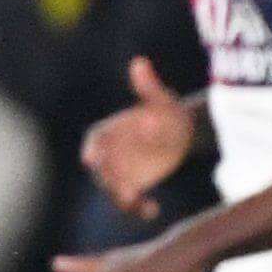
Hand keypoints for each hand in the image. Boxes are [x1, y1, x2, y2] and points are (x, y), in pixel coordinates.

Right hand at [76, 57, 200, 214]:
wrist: (181, 133)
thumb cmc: (167, 111)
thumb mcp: (161, 99)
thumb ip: (148, 86)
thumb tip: (139, 63)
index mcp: (108, 132)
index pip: (95, 142)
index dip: (92, 150)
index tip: (91, 158)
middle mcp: (108, 155)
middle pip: (102, 170)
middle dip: (108, 179)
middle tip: (120, 186)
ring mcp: (119, 173)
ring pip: (114, 190)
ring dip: (122, 197)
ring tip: (137, 200)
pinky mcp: (133, 188)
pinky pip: (131, 203)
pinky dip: (139, 208)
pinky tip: (154, 208)